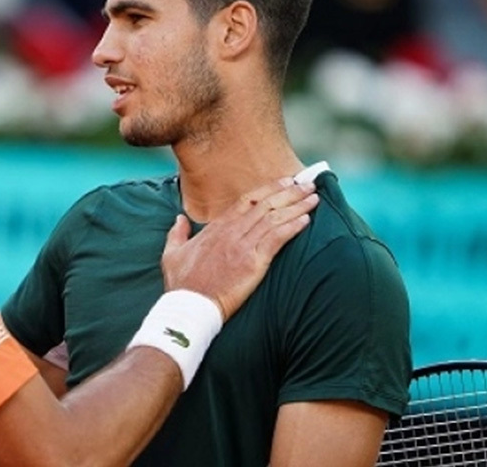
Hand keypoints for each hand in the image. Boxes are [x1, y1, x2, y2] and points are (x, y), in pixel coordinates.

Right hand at [161, 179, 317, 320]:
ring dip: (297, 206)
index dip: (269, 189)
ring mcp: (243, 245)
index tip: (285, 181)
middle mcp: (232, 231)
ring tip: (314, 198)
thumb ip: (177, 233)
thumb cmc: (181, 284)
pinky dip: (292, 228)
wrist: (189, 306)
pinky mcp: (253, 263)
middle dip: (290, 192)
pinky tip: (306, 221)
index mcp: (217, 227)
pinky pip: (277, 239)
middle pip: (266, 204)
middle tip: (308, 183)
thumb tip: (179, 219)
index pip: (247, 200)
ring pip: (274, 218)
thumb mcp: (172, 253)